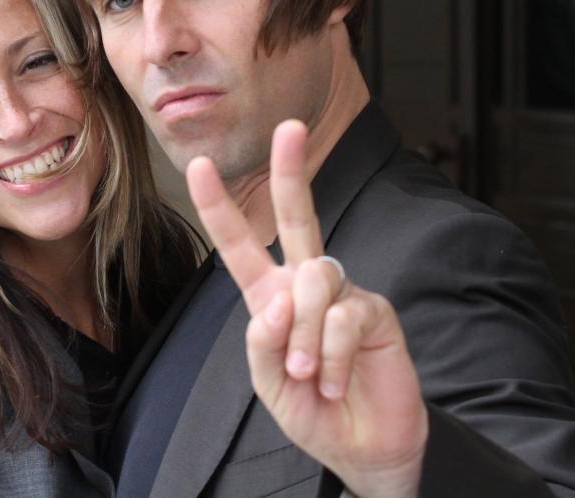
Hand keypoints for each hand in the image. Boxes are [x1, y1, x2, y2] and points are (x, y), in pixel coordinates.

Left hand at [186, 120, 427, 497]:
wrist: (362, 446)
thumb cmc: (311, 411)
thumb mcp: (269, 384)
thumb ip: (263, 343)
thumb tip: (278, 300)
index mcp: (271, 296)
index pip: (241, 246)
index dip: (219, 206)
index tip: (200, 165)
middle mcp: (306, 284)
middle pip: (299, 217)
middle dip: (291, 172)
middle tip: (290, 128)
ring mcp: (343, 293)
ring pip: (315, 278)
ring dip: (303, 334)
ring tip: (308, 375)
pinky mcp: (375, 311)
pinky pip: (345, 317)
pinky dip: (331, 356)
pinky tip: (334, 380)